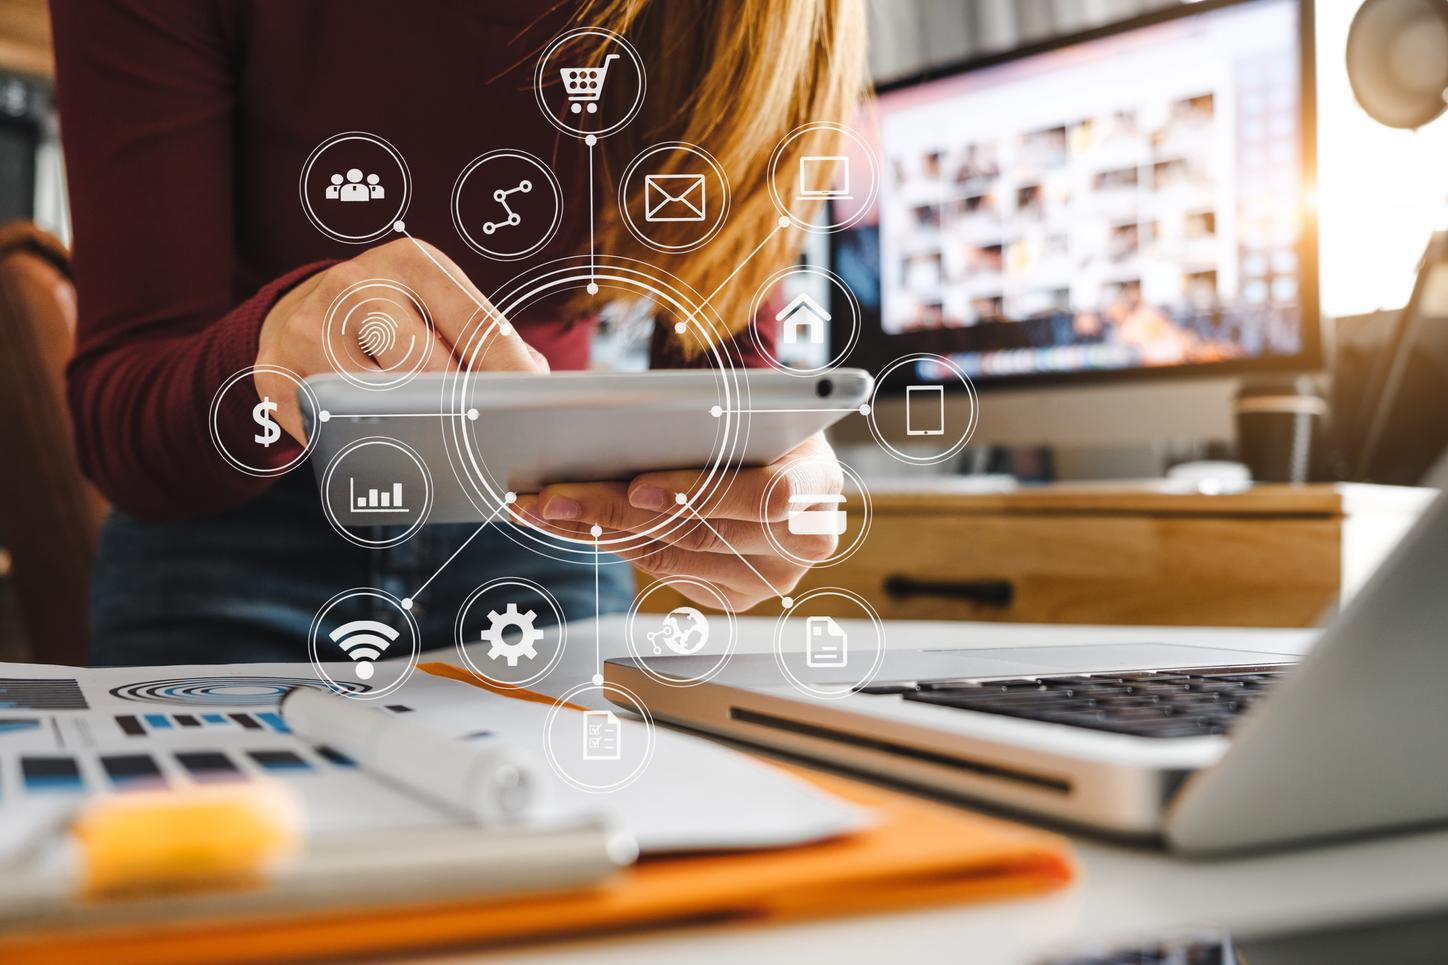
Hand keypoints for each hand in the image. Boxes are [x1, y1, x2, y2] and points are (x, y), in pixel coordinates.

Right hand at [254, 237, 546, 443]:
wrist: (301, 309)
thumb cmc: (393, 314)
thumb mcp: (439, 303)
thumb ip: (484, 337)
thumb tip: (535, 387)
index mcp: (411, 263)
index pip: (477, 325)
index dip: (511, 375)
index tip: (532, 409)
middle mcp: (355, 286)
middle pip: (428, 370)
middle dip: (462, 408)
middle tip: (483, 435)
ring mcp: (309, 329)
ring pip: (380, 404)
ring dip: (414, 432)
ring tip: (435, 442)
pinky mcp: (277, 372)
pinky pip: (334, 427)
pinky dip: (364, 444)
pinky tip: (381, 444)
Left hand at [515, 433, 842, 610]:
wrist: (776, 449)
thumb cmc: (757, 418)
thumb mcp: (746, 404)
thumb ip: (709, 415)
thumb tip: (622, 419)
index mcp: (819, 483)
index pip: (766, 497)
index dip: (701, 493)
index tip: (641, 486)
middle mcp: (806, 542)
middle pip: (700, 533)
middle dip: (617, 511)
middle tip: (555, 495)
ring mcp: (772, 577)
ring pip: (672, 556)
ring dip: (597, 530)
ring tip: (543, 507)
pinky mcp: (735, 595)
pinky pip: (664, 571)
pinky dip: (612, 544)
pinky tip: (570, 524)